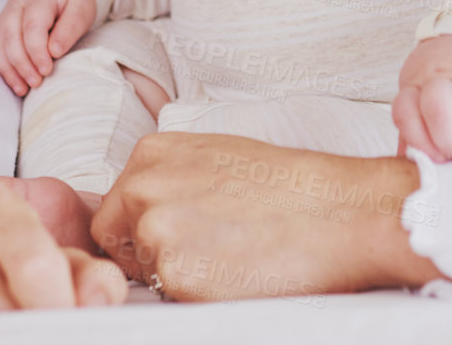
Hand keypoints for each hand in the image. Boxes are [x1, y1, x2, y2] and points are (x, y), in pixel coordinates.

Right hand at [0, 0, 96, 95]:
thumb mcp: (82, 9)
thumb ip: (70, 28)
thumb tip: (54, 51)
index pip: (32, 25)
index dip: (37, 51)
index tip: (47, 70)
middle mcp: (18, 3)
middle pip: (11, 35)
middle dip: (22, 63)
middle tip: (37, 82)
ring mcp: (7, 13)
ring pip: (0, 42)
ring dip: (11, 69)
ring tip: (25, 89)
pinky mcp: (3, 25)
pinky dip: (4, 68)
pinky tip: (17, 84)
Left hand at [91, 132, 438, 301]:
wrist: (337, 211)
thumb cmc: (288, 185)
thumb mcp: (215, 158)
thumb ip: (170, 178)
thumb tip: (145, 210)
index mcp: (151, 153)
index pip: (114, 207)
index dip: (142, 229)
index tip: (179, 233)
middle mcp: (143, 187)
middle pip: (117, 241)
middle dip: (149, 254)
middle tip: (206, 250)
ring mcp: (156, 230)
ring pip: (146, 272)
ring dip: (177, 274)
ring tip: (230, 255)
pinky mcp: (176, 274)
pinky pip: (171, 298)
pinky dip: (199, 293)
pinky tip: (236, 272)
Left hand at [392, 34, 451, 163]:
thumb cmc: (441, 77)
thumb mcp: (418, 93)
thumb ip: (412, 129)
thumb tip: (409, 170)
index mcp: (415, 83)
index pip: (406, 111)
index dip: (418, 140)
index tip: (434, 159)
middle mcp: (442, 76)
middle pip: (438, 108)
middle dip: (448, 142)